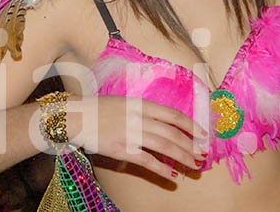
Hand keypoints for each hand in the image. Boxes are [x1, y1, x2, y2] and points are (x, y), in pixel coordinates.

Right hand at [65, 95, 208, 180]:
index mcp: (141, 104)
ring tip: (194, 166)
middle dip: (191, 145)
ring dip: (182, 157)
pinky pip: (147, 161)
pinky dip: (162, 169)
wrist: (76, 116)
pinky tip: (172, 176)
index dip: (191, 125)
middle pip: (173, 133)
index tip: (203, 134)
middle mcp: (139, 118)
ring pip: (164, 146)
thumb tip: (164, 123)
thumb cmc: (99, 109)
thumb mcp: (124, 102)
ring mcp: (131, 134)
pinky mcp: (122, 149)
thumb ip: (143, 111)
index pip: (173, 115)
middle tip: (202, 154)